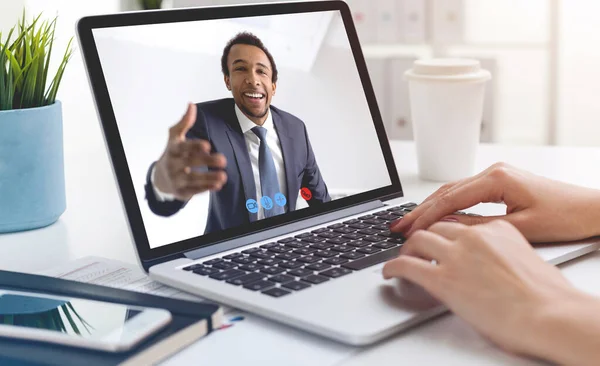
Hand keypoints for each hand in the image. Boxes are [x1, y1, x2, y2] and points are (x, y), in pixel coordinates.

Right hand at [154, 103, 226, 200]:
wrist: (160, 177)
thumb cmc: (173, 153)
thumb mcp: (175, 137)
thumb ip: (184, 123)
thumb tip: (191, 105)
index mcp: (173, 149)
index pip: (183, 147)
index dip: (194, 146)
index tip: (207, 146)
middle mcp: (173, 164)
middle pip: (190, 163)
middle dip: (207, 161)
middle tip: (223, 160)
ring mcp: (176, 179)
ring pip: (193, 179)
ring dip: (208, 177)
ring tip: (223, 176)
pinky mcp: (181, 191)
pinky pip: (194, 190)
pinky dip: (206, 188)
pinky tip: (218, 185)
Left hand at [382, 220, 582, 361]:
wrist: (550, 314)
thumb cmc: (546, 297)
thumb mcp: (525, 259)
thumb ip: (502, 252)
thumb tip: (488, 262)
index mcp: (497, 229)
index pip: (461, 222)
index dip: (443, 229)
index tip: (436, 234)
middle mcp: (474, 236)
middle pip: (437, 226)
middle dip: (423, 233)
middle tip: (414, 243)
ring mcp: (456, 255)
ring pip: (419, 239)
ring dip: (407, 248)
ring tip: (402, 257)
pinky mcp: (442, 278)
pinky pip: (406, 265)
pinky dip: (392, 267)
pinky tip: (388, 272)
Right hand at [391, 162, 599, 242]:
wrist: (593, 208)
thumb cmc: (566, 216)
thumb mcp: (521, 227)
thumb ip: (482, 228)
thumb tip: (449, 230)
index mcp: (497, 179)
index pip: (450, 198)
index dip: (425, 216)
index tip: (407, 229)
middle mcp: (494, 172)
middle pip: (446, 191)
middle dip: (421, 210)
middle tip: (398, 226)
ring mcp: (497, 176)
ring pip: (453, 191)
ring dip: (431, 207)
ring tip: (410, 223)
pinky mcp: (501, 183)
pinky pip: (465, 193)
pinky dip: (447, 205)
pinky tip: (437, 216)